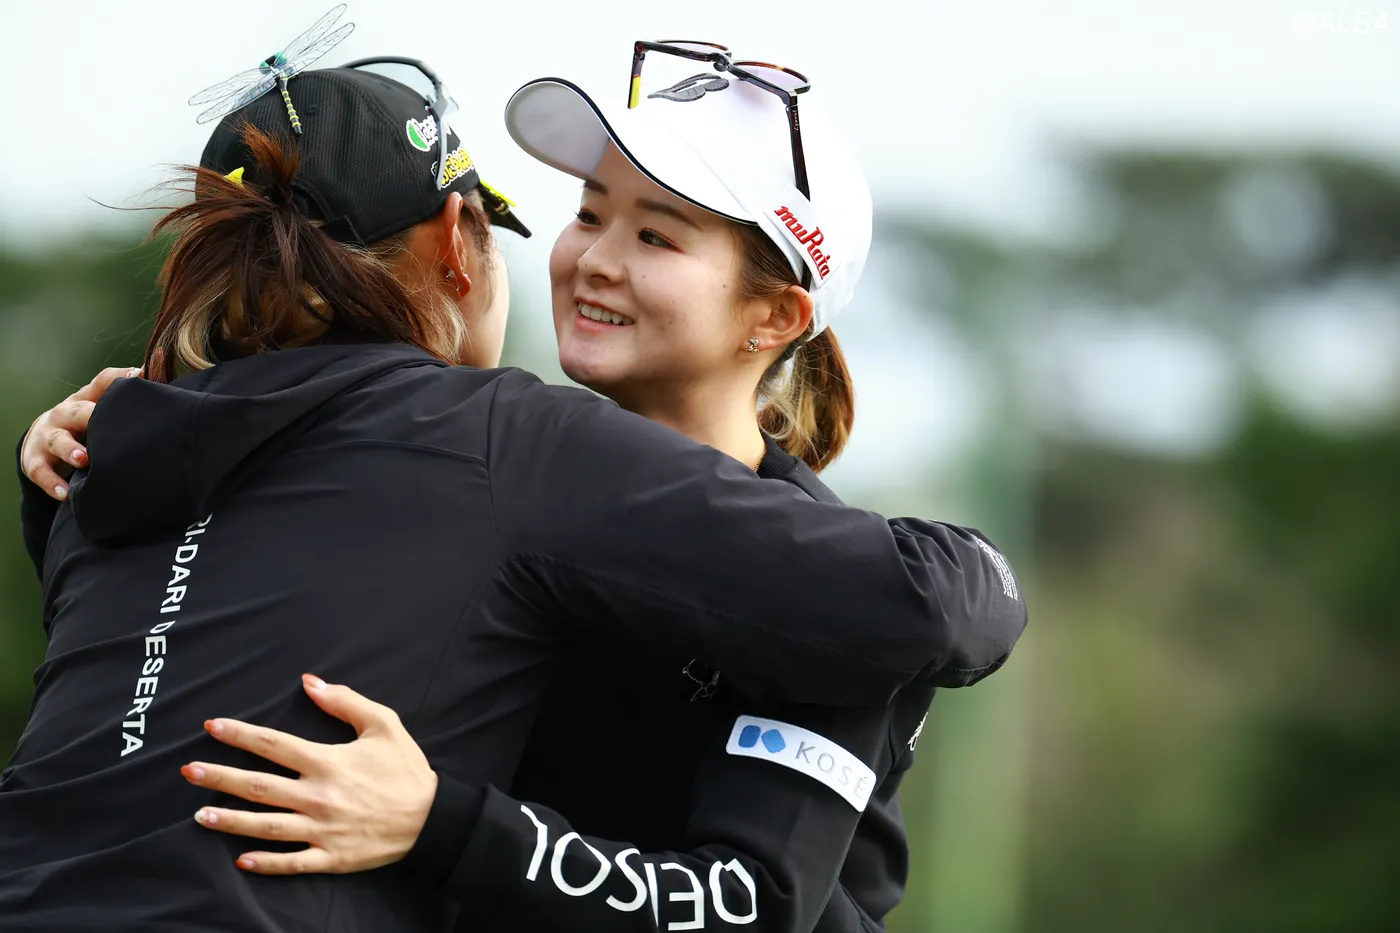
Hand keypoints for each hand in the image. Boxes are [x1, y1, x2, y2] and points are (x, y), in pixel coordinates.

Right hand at [20, 366, 138, 499]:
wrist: (41, 442)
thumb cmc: (84, 426)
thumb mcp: (100, 410)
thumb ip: (126, 399)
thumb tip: (161, 368)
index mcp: (84, 399)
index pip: (101, 382)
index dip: (118, 377)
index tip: (138, 375)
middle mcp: (64, 414)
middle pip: (76, 412)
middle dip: (90, 417)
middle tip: (105, 425)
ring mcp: (47, 436)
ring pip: (57, 441)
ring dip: (70, 450)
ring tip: (83, 460)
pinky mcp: (34, 459)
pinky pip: (41, 471)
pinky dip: (52, 483)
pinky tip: (65, 494)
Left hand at [181, 674, 438, 874]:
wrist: (433, 818)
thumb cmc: (407, 769)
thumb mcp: (384, 724)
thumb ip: (345, 702)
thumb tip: (309, 682)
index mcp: (328, 762)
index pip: (274, 744)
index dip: (240, 734)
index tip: (212, 727)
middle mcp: (318, 796)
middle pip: (258, 786)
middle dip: (220, 777)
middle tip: (188, 771)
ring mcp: (321, 830)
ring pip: (266, 826)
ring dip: (230, 821)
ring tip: (200, 814)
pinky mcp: (330, 858)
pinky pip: (290, 863)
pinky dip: (264, 864)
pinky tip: (239, 860)